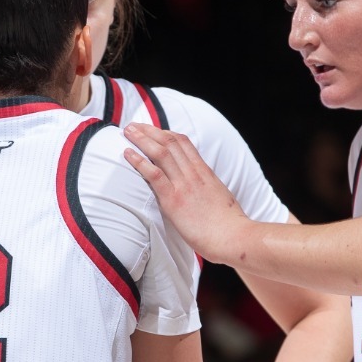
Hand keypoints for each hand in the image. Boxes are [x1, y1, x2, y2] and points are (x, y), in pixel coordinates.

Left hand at [121, 124, 250, 264]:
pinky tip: (128, 154)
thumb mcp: (219, 197)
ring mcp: (183, 185)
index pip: (184, 143)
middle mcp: (193, 174)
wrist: (233, 236)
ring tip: (127, 132)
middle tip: (134, 125)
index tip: (153, 130)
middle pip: (169, 142)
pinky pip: (153, 175)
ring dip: (141, 139)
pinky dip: (139, 161)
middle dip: (149, 131)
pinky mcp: (174, 200)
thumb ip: (207, 189)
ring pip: (160, 153)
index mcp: (205, 172)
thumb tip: (201, 190)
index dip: (165, 133)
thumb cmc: (228, 223)